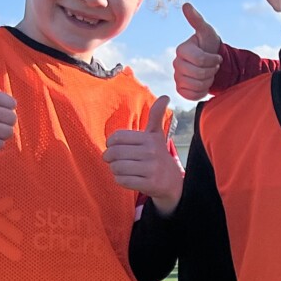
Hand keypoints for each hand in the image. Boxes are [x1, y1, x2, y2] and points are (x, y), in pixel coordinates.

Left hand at [104, 96, 182, 212]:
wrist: (172, 182)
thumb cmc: (158, 155)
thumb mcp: (156, 135)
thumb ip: (156, 116)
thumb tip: (165, 96)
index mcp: (150, 138)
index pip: (117, 137)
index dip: (110, 143)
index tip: (114, 146)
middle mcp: (151, 152)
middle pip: (115, 153)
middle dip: (109, 158)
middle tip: (112, 160)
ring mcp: (151, 169)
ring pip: (117, 168)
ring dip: (114, 169)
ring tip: (121, 169)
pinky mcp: (150, 184)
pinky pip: (122, 181)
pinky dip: (120, 180)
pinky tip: (128, 178)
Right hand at [172, 3, 223, 101]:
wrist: (212, 63)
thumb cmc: (210, 45)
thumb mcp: (207, 32)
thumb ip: (197, 20)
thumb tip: (186, 5)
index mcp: (182, 50)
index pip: (200, 59)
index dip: (213, 60)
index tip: (217, 57)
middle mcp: (176, 63)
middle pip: (199, 74)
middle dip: (212, 71)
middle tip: (214, 66)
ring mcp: (177, 77)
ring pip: (196, 85)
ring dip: (208, 81)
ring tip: (209, 74)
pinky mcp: (180, 89)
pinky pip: (191, 95)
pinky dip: (201, 91)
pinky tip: (204, 84)